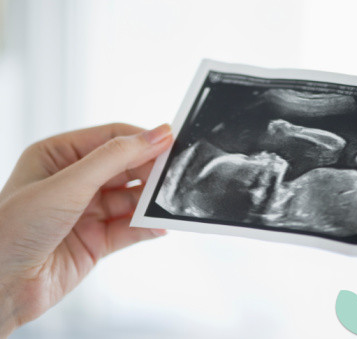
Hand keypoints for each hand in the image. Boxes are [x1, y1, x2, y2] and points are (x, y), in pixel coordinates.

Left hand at [0, 123, 172, 336]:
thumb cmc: (13, 229)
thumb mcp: (68, 184)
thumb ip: (116, 158)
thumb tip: (157, 135)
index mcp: (59, 156)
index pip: (111, 138)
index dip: (142, 139)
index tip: (172, 143)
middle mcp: (74, 181)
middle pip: (125, 168)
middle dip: (150, 171)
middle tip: (176, 174)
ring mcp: (87, 211)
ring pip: (130, 199)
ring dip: (150, 202)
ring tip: (171, 202)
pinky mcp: (96, 240)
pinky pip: (129, 228)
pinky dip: (146, 227)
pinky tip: (160, 227)